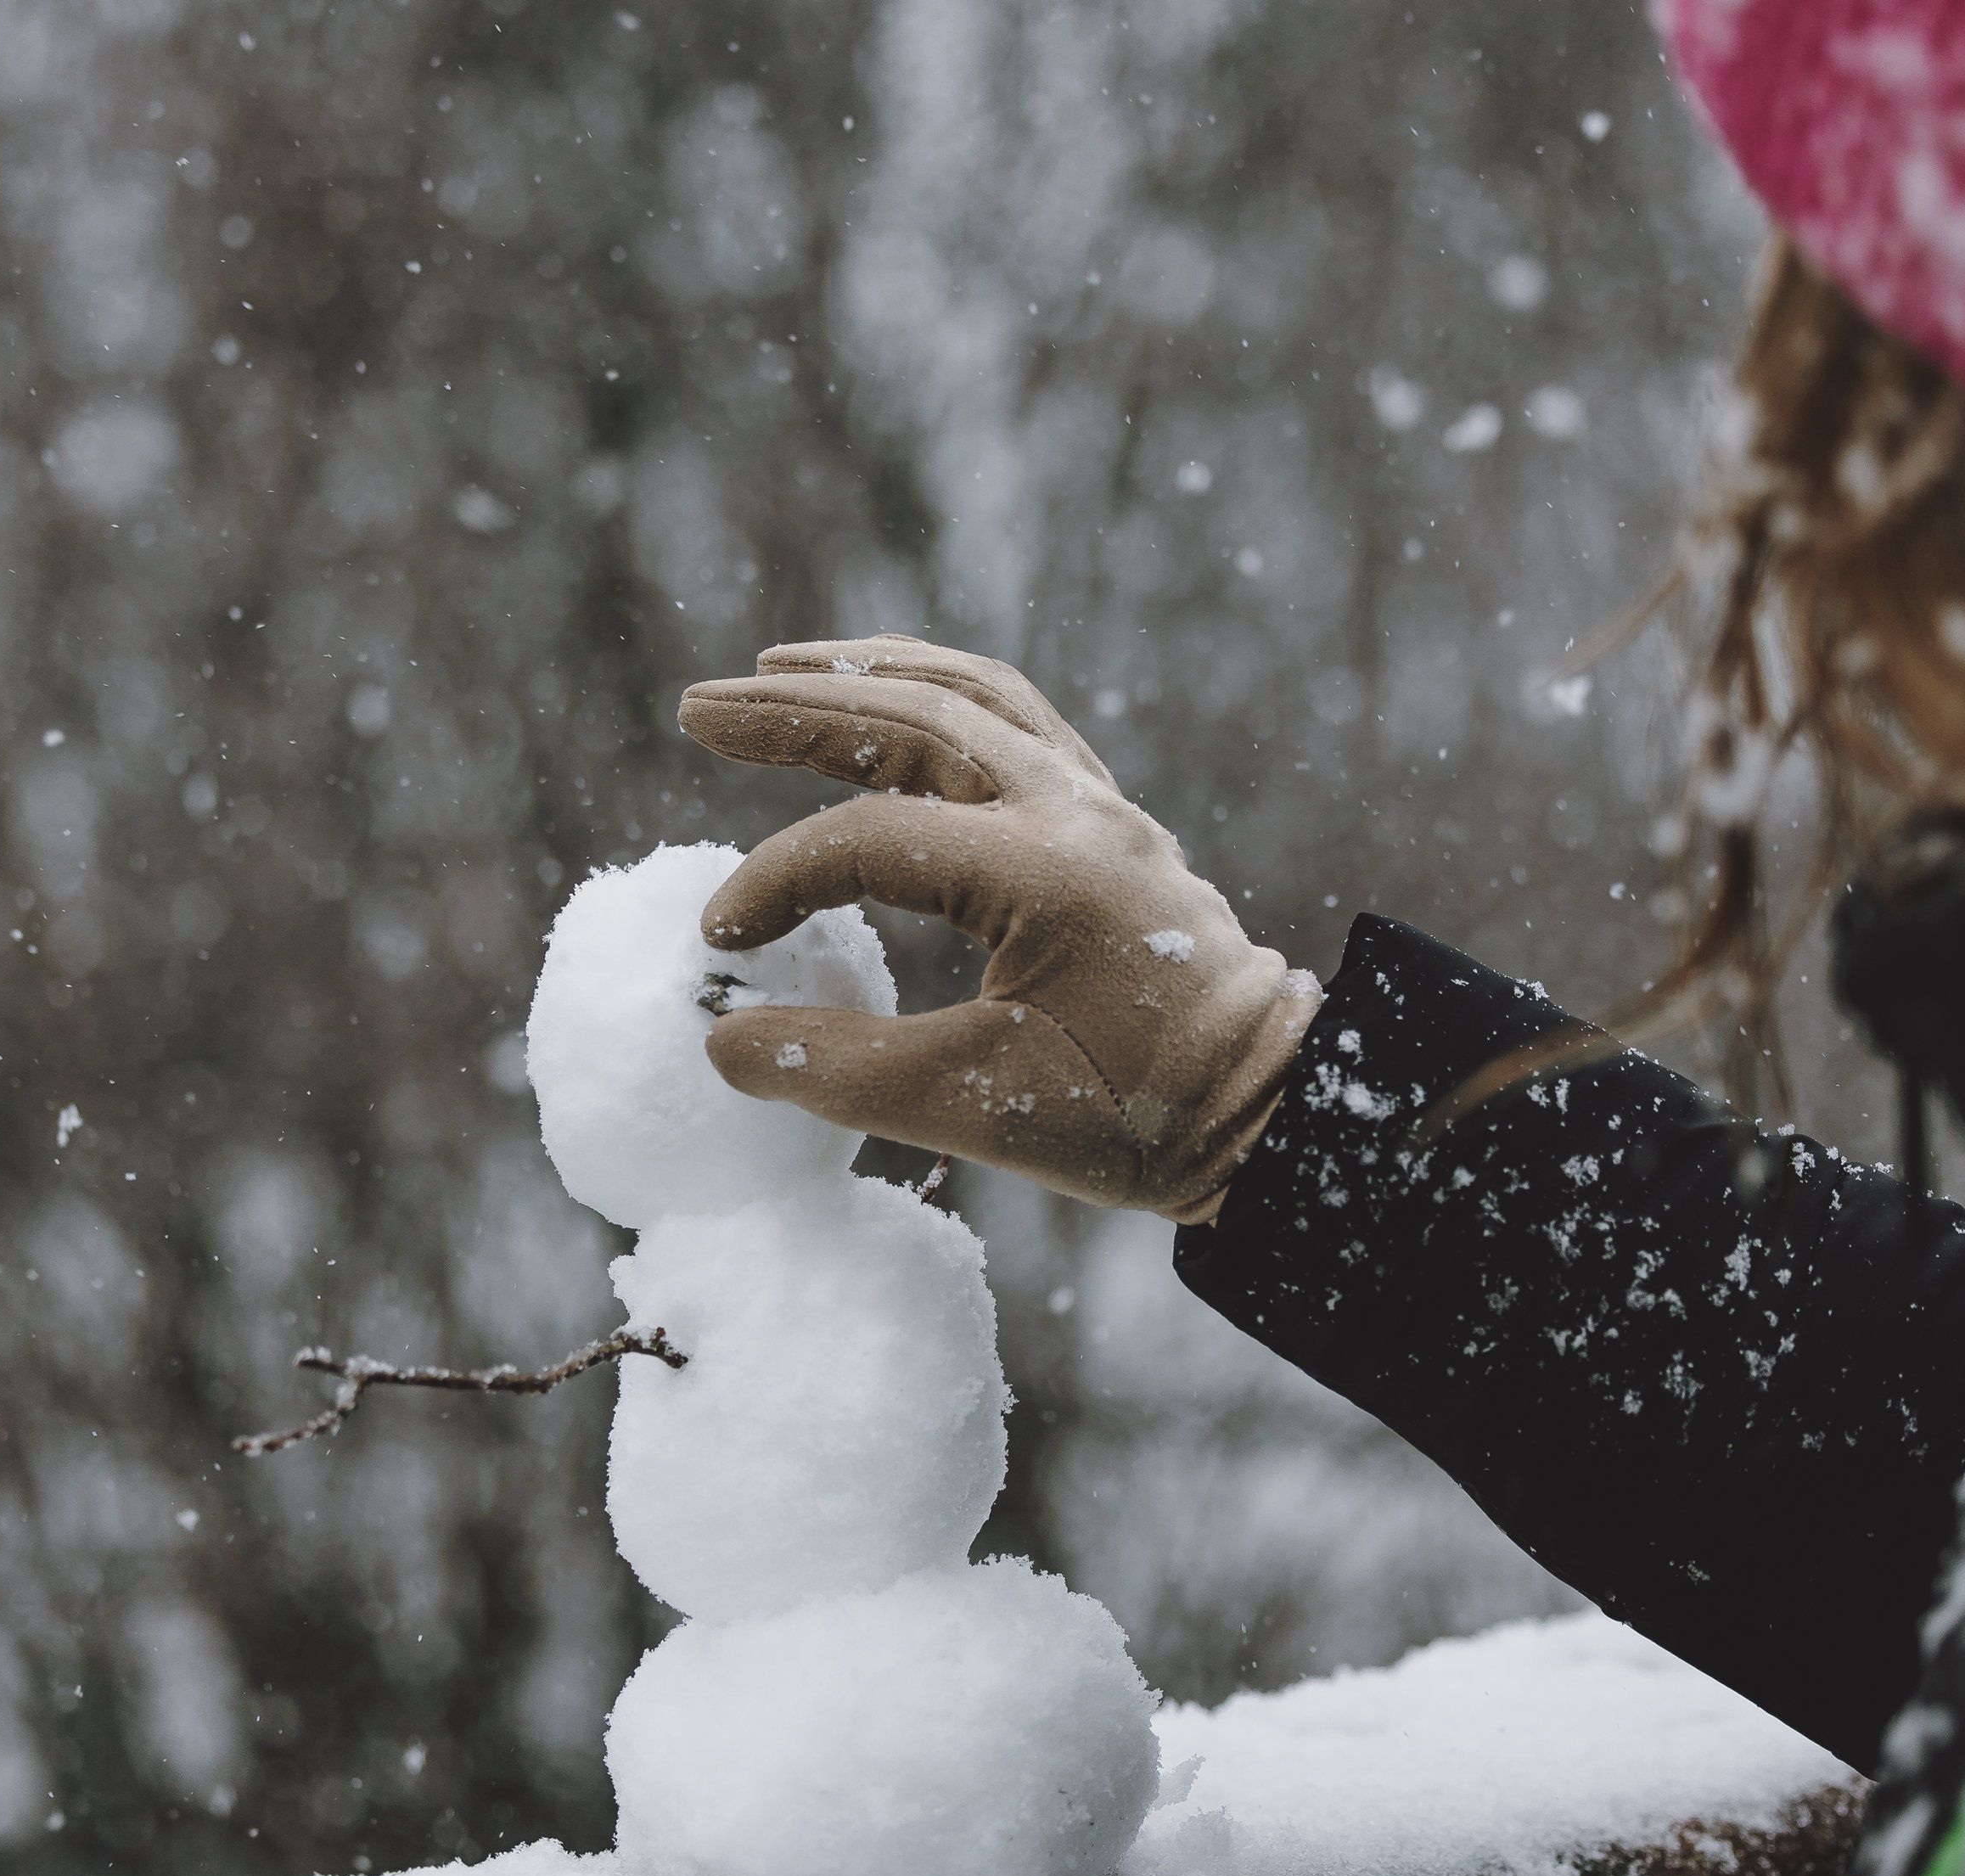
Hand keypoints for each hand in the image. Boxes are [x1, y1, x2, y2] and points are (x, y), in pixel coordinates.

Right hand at [678, 636, 1321, 1222]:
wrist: (1269, 1113)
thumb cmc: (1133, 1118)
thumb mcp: (976, 1109)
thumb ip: (837, 1072)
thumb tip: (723, 1040)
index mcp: (1046, 873)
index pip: (874, 840)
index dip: (782, 879)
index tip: (724, 935)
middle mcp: (1075, 812)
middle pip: (913, 718)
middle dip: (795, 708)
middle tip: (695, 707)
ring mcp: (1099, 805)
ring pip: (968, 696)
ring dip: (865, 676)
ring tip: (772, 669)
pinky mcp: (1106, 819)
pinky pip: (1013, 720)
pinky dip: (937, 694)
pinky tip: (884, 694)